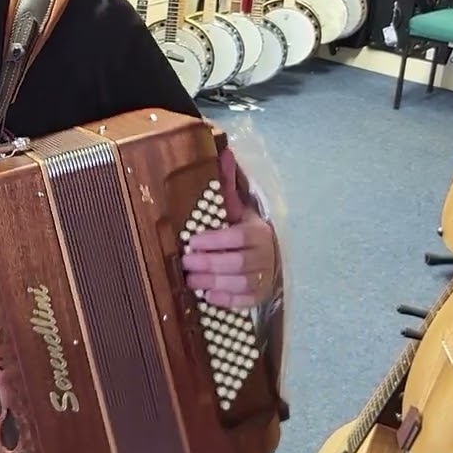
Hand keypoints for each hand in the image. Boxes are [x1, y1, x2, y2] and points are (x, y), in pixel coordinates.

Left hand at [181, 149, 277, 309]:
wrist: (266, 255)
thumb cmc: (243, 229)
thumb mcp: (237, 207)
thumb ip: (228, 185)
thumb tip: (223, 151)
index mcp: (259, 231)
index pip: (239, 236)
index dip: (215, 240)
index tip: (192, 240)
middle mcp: (265, 255)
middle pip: (237, 262)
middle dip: (209, 263)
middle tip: (185, 262)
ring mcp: (264, 277)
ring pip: (240, 283)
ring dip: (213, 282)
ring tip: (190, 280)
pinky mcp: (259, 296)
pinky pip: (245, 301)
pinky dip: (227, 300)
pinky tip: (209, 296)